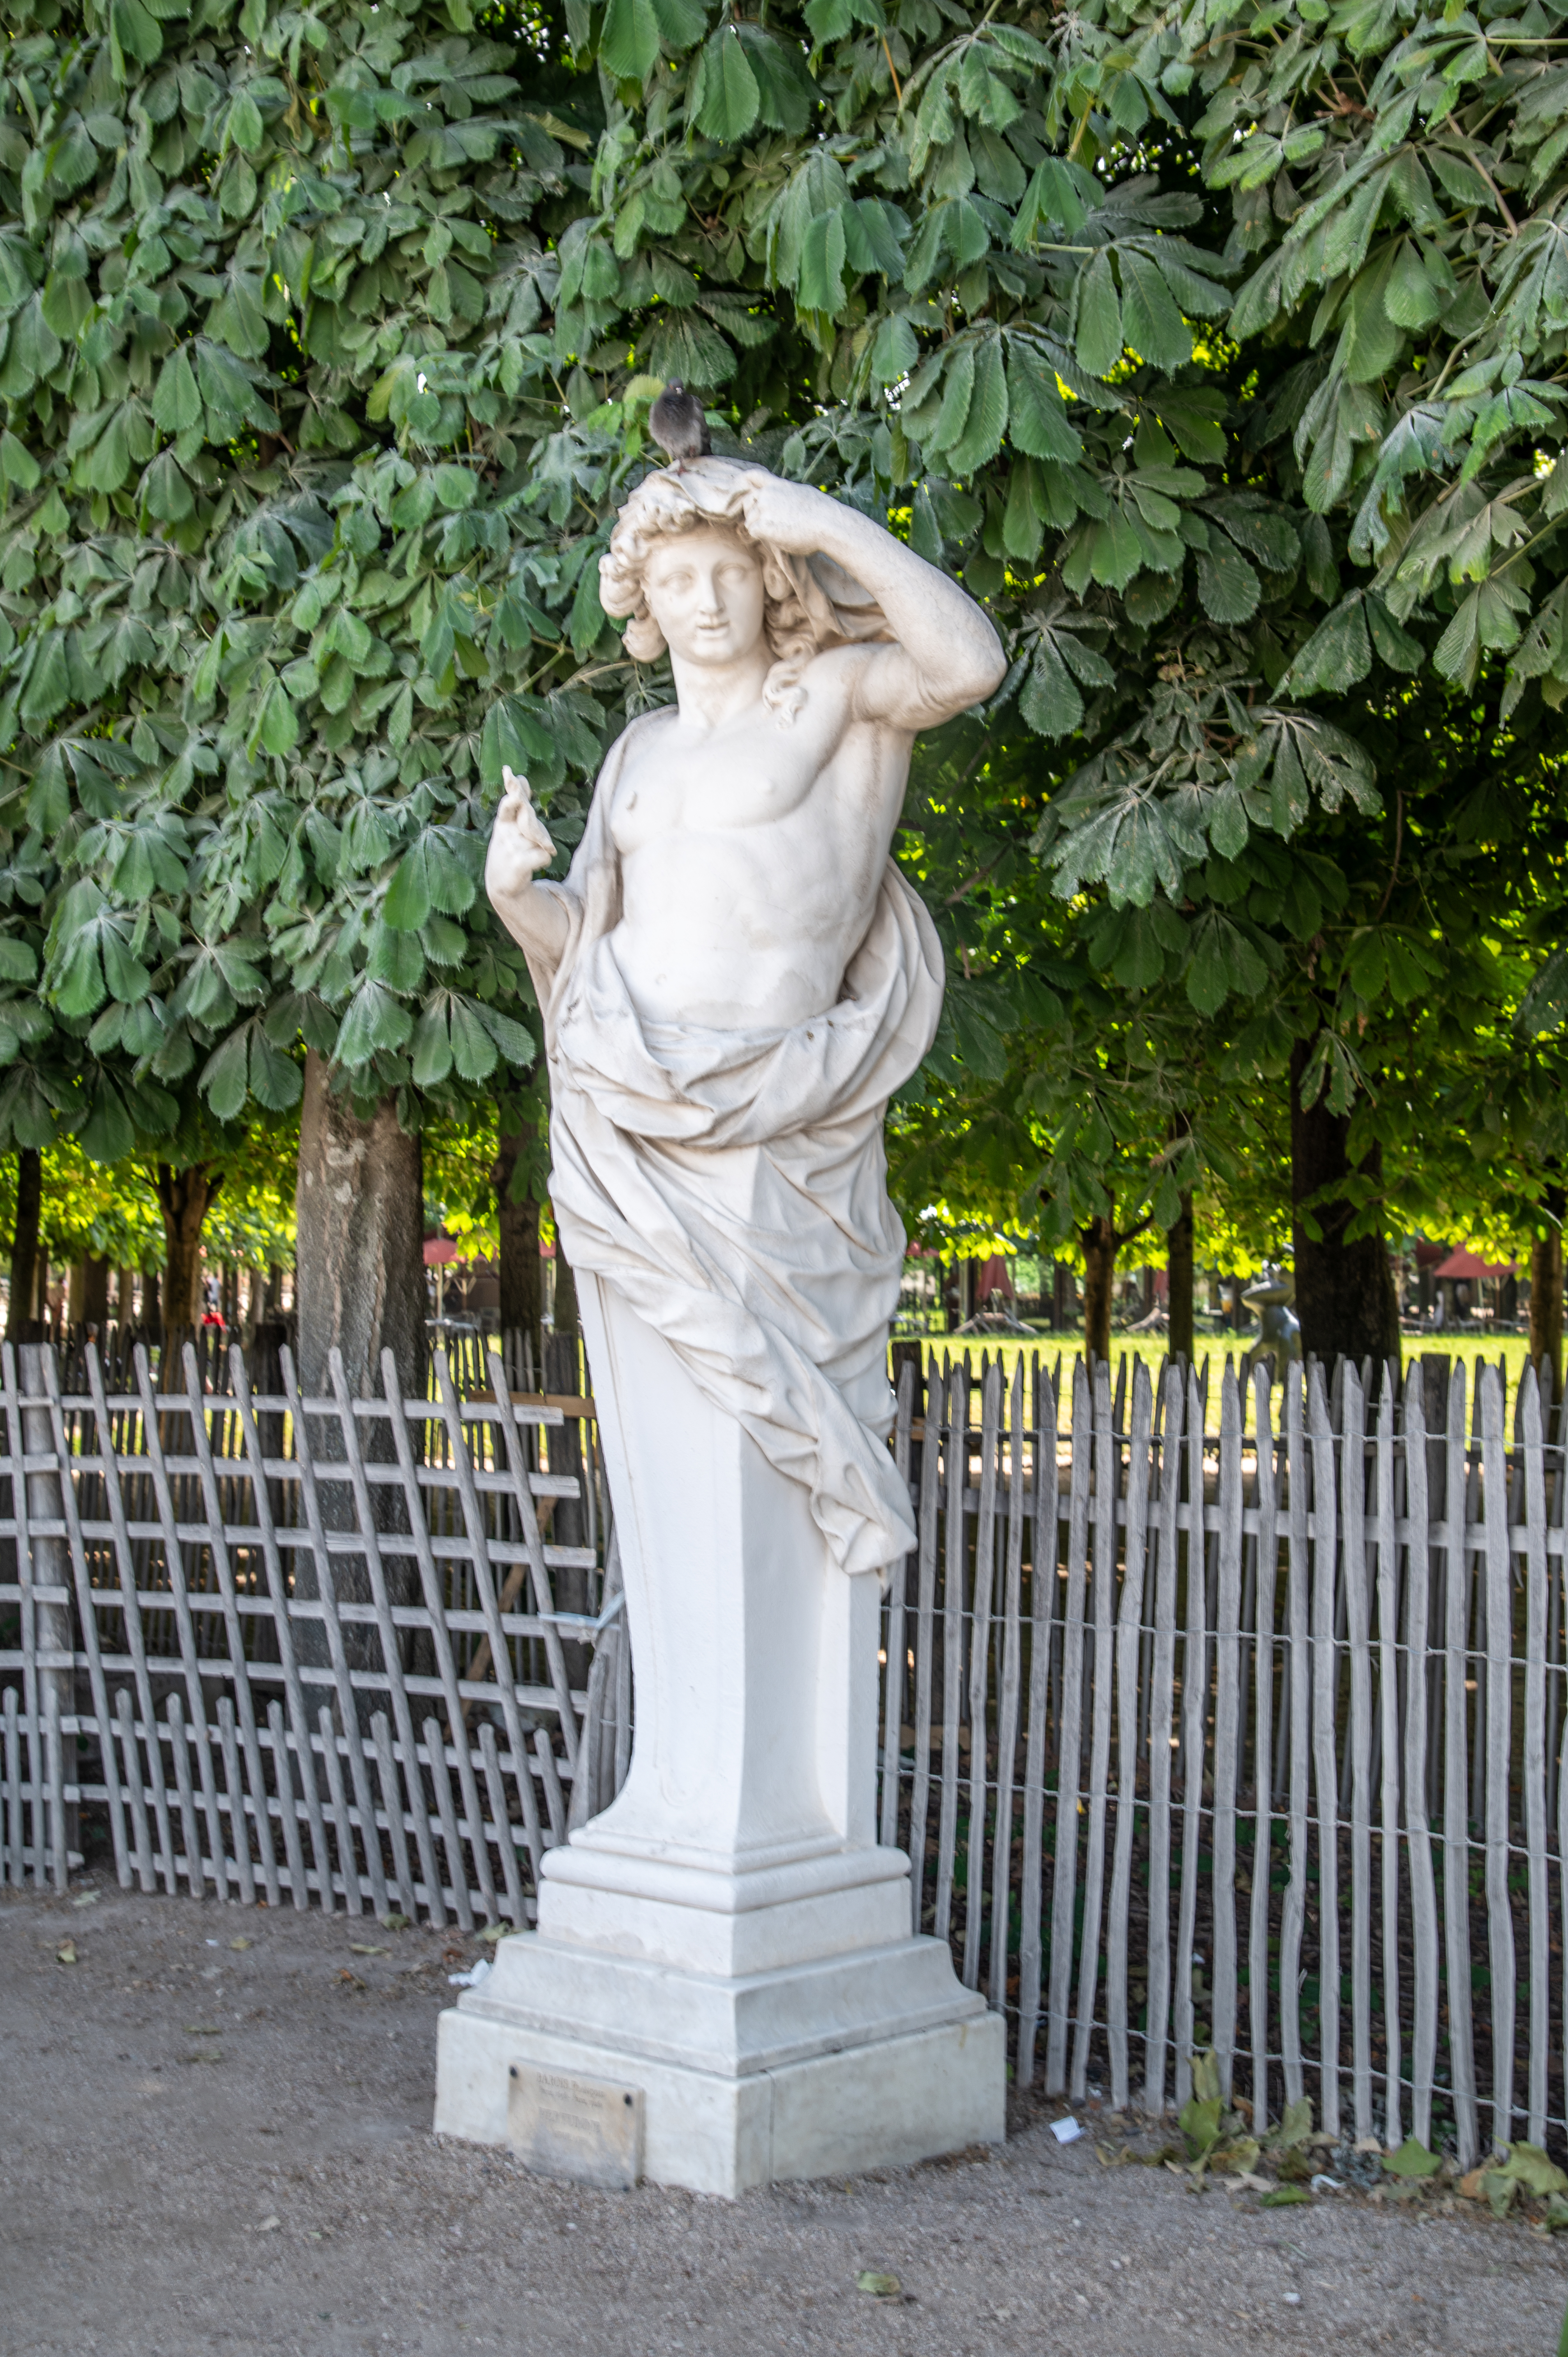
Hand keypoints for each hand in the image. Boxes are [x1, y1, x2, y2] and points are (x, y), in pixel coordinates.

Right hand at [486, 767, 554, 903]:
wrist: (502, 885)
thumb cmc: (509, 850)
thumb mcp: (509, 825)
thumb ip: (518, 805)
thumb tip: (522, 779)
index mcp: (503, 822)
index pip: (509, 804)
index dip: (512, 790)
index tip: (509, 774)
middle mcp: (506, 833)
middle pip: (526, 815)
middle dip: (523, 807)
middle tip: (519, 804)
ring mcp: (512, 848)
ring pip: (541, 837)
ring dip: (542, 844)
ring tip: (531, 852)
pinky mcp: (519, 864)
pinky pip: (545, 855)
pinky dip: (545, 860)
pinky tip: (534, 864)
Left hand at [738, 473, 843, 557]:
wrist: (827, 524)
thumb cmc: (822, 513)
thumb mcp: (803, 494)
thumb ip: (788, 495)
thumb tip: (786, 502)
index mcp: (777, 484)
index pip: (753, 476)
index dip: (743, 482)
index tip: (743, 491)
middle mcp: (768, 493)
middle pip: (748, 503)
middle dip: (755, 514)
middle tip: (771, 524)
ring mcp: (764, 508)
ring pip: (750, 520)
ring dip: (760, 528)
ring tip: (780, 532)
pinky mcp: (762, 525)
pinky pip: (753, 532)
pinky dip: (762, 537)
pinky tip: (777, 537)